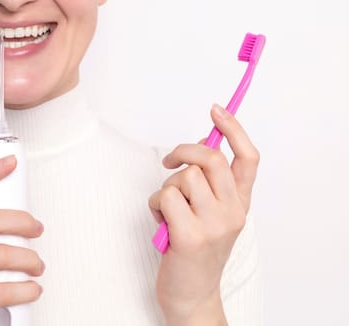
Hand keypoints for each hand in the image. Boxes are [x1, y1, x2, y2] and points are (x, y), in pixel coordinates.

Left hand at [148, 104, 259, 324]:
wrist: (191, 294)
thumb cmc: (193, 251)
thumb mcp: (210, 215)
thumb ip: (209, 185)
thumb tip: (198, 146)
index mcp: (240, 203)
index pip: (248, 158)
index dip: (233, 128)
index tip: (215, 109)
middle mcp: (233, 212)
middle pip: (210, 159)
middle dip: (184, 150)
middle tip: (170, 160)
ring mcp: (214, 224)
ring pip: (183, 177)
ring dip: (165, 187)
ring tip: (167, 211)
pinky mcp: (191, 236)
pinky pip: (165, 197)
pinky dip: (155, 205)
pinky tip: (162, 225)